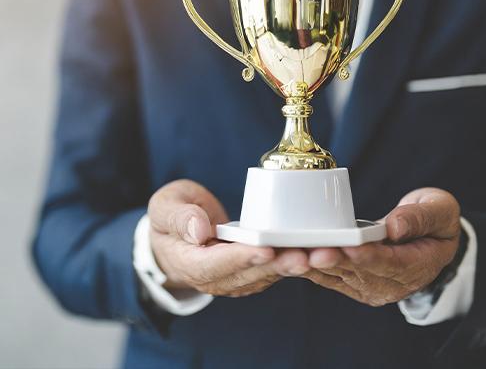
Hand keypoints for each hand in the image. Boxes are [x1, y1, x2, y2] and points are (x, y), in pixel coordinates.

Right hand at [148, 179, 309, 296]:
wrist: (174, 237)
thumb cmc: (169, 216)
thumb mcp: (164, 208)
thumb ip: (179, 217)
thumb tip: (199, 230)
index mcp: (188, 263)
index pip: (215, 265)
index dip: (241, 258)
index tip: (264, 249)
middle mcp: (214, 278)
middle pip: (249, 274)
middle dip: (279, 265)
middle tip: (305, 256)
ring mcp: (234, 279)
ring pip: (267, 274)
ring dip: (295, 266)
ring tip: (321, 254)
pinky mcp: (251, 272)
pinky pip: (274, 269)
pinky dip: (295, 261)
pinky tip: (317, 251)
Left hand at [303, 187, 460, 305]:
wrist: (430, 238)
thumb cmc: (435, 219)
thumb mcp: (440, 211)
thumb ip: (420, 218)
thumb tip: (395, 228)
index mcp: (417, 267)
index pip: (390, 263)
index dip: (368, 256)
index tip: (349, 247)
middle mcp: (391, 284)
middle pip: (358, 272)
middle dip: (334, 261)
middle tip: (313, 252)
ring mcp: (370, 287)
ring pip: (338, 275)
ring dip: (314, 265)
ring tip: (294, 253)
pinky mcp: (352, 284)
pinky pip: (327, 276)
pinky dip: (307, 266)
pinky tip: (289, 255)